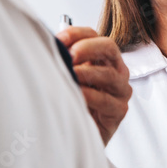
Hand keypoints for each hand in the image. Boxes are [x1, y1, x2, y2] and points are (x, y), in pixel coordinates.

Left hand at [56, 26, 131, 145]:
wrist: (77, 134)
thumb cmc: (73, 102)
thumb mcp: (65, 77)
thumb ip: (61, 61)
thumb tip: (46, 46)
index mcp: (101, 58)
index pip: (93, 35)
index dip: (77, 34)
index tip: (59, 40)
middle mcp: (115, 70)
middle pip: (109, 48)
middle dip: (88, 48)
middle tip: (70, 55)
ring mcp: (120, 90)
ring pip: (110, 74)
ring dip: (88, 73)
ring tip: (71, 75)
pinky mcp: (119, 110)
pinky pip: (107, 100)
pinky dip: (92, 96)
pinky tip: (78, 95)